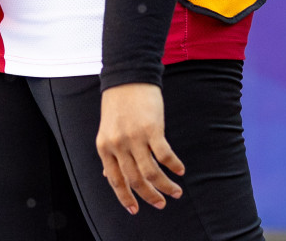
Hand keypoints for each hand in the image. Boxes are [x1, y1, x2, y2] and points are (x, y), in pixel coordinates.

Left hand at [95, 82, 184, 214]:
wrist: (128, 75)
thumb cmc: (119, 103)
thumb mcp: (108, 129)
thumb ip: (110, 152)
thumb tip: (108, 176)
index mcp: (104, 147)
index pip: (115, 180)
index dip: (125, 198)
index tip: (135, 210)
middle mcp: (117, 145)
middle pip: (135, 180)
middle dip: (150, 196)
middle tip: (162, 204)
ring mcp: (134, 138)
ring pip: (151, 173)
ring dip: (165, 186)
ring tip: (176, 192)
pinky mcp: (152, 129)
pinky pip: (164, 156)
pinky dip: (174, 166)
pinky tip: (180, 170)